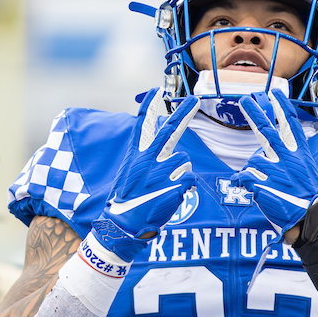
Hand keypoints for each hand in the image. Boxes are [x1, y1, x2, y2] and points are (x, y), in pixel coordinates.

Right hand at [93, 90, 198, 260]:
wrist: (123, 226)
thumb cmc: (126, 203)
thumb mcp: (130, 176)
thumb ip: (147, 161)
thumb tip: (173, 154)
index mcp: (135, 156)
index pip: (142, 126)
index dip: (149, 108)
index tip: (156, 90)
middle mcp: (149, 159)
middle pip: (169, 131)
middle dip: (183, 113)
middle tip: (195, 99)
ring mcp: (162, 171)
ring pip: (184, 161)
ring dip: (179, 173)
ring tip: (164, 188)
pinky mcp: (175, 183)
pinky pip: (190, 178)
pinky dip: (185, 187)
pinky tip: (170, 196)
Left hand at [234, 90, 317, 236]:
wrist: (311, 218)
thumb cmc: (309, 197)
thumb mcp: (305, 171)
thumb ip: (289, 159)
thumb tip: (264, 155)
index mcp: (300, 153)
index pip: (290, 125)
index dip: (281, 108)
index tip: (274, 93)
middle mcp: (287, 158)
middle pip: (266, 131)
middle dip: (254, 113)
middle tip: (245, 100)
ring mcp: (274, 170)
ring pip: (253, 160)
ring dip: (255, 171)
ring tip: (267, 185)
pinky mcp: (262, 184)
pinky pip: (244, 177)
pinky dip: (242, 181)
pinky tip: (249, 188)